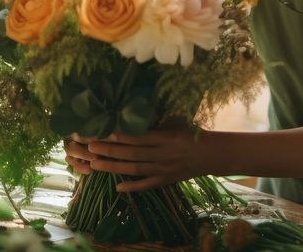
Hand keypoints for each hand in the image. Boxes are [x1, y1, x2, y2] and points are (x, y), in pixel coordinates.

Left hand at [65, 128, 207, 191]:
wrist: (211, 154)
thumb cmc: (192, 133)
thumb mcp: (177, 123)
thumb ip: (157, 122)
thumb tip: (132, 114)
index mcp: (167, 138)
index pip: (139, 137)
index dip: (120, 135)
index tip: (103, 132)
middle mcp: (164, 155)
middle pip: (132, 154)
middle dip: (110, 151)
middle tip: (91, 147)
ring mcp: (164, 170)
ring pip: (135, 169)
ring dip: (113, 168)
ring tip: (95, 165)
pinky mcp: (166, 181)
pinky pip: (147, 185)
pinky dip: (132, 187)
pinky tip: (117, 187)